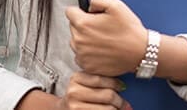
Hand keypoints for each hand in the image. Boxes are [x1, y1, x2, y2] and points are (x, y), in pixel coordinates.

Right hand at [15, 73, 130, 109]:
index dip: (115, 83)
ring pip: (107, 108)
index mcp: (76, 78)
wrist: (61, 109)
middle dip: (119, 100)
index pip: (100, 79)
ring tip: (120, 109)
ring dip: (116, 109)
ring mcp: (75, 107)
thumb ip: (97, 79)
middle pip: (106, 95)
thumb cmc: (77, 95)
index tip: (123, 86)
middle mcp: (74, 92)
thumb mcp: (83, 82)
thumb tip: (122, 84)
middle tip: (125, 103)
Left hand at [65, 0, 147, 75]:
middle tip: (100, 26)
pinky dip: (89, 52)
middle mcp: (79, 41)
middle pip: (73, 27)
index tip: (87, 13)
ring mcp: (82, 56)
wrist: (140, 52)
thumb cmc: (129, 31)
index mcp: (83, 24)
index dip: (80, 10)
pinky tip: (102, 49)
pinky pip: (81, 56)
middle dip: (84, 24)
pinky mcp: (88, 67)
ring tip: (103, 38)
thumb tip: (89, 4)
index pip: (70, 11)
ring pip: (76, 42)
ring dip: (85, 39)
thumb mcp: (115, 5)